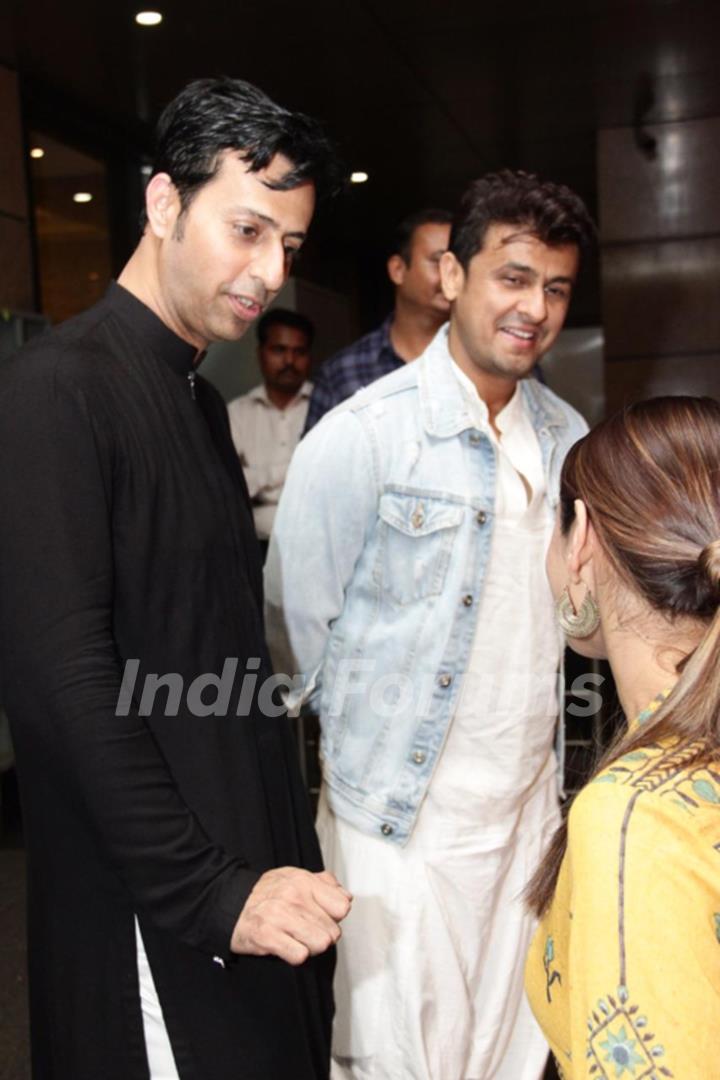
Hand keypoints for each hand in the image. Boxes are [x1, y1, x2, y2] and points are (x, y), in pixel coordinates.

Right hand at [230, 867, 351, 965]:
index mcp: (304, 881)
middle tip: (306, 930)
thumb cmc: (267, 893)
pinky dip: (295, 955)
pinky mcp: (267, 937)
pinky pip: (299, 956)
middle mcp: (293, 897)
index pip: (342, 907)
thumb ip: (325, 884)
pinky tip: (287, 946)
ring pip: (320, 945)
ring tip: (297, 939)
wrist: (232, 905)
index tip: (323, 916)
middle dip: (321, 935)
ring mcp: (280, 916)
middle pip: (332, 931)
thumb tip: (345, 896)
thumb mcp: (296, 877)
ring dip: (310, 947)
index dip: (334, 916)